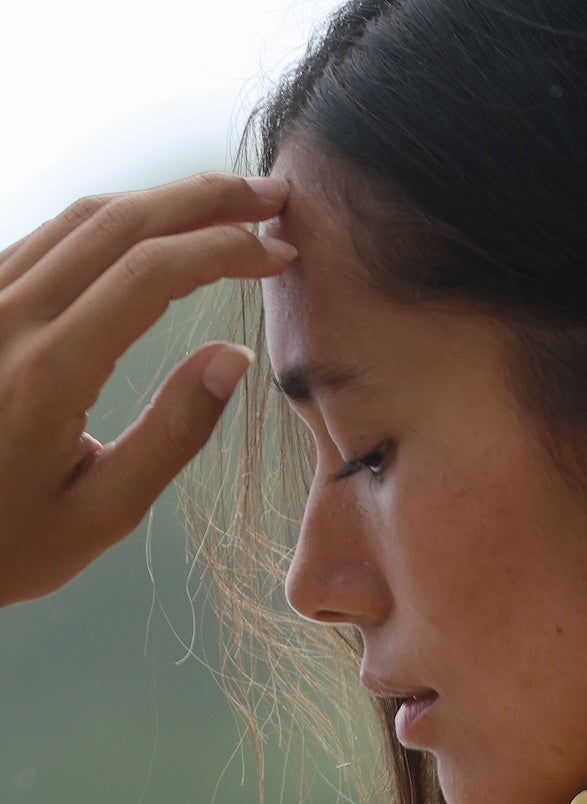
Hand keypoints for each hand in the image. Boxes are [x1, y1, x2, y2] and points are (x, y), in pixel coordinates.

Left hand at [0, 170, 294, 605]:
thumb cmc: (10, 542)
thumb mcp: (102, 512)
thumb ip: (172, 433)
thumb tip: (234, 356)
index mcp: (50, 372)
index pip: (150, 274)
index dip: (223, 250)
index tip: (279, 253)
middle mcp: (10, 318)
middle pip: (119, 223)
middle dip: (203, 200)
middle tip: (270, 197)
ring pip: (80, 218)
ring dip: (158, 201)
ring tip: (223, 207)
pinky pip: (47, 238)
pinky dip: (111, 222)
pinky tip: (152, 232)